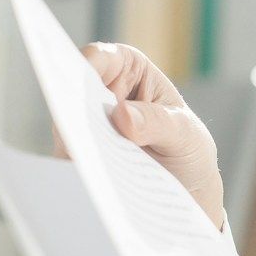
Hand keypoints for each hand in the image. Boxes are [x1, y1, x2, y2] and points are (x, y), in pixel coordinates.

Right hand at [64, 43, 224, 229]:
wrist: (188, 197)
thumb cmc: (189, 151)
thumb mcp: (186, 134)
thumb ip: (159, 123)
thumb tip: (122, 115)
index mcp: (130, 72)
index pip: (104, 57)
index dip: (90, 61)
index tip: (85, 74)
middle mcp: (101, 97)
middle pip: (75, 91)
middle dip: (73, 103)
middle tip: (78, 119)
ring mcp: (86, 129)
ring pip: (66, 128)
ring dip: (73, 140)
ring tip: (86, 154)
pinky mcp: (80, 161)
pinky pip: (69, 162)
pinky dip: (77, 168)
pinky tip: (88, 178)